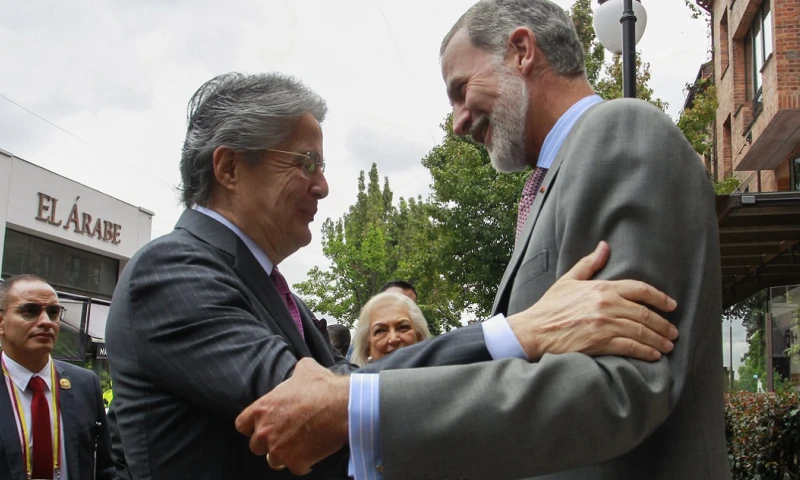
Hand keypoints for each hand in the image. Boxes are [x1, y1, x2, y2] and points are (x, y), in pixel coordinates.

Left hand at [235, 358, 349, 475]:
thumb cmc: (322, 387)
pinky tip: (313, 453)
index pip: (242, 425)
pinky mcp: (295, 462)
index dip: (252, 426)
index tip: (263, 426)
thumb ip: (295, 371)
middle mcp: (265, 432)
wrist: (342, 406)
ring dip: (285, 454)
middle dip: (268, 442)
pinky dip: (304, 463)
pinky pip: (296, 468)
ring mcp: (279, 449)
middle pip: (255, 446)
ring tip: (300, 446)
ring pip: (274, 460)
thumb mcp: (305, 368)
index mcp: (262, 409)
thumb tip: (300, 368)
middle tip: (285, 436)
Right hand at [508, 241, 678, 361]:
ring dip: (658, 340)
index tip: (671, 306)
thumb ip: (589, 264)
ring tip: (667, 346)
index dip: (660, 298)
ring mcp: (606, 324)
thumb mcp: (569, 280)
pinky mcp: (602, 343)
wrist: (536, 330)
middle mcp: (608, 305)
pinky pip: (631, 347)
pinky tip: (653, 355)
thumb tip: (604, 246)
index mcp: (603, 288)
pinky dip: (645, 352)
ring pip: (642, 332)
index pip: (640, 289)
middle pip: (645, 313)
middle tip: (673, 332)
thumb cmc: (551, 306)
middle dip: (663, 324)